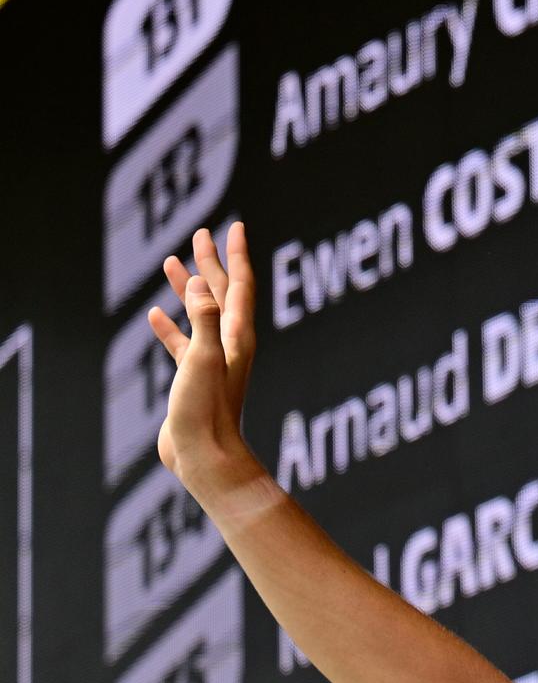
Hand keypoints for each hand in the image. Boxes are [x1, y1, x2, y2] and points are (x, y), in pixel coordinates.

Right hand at [149, 224, 264, 495]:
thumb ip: (203, 319)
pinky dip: (169, 326)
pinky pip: (181, 343)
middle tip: (200, 234)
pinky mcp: (193, 378)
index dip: (236, 253)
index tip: (233, 226)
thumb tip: (197, 283)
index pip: (239, 283)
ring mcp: (211, 360)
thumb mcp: (203, 358)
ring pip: (199, 313)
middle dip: (210, 262)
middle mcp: (229, 344)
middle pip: (221, 292)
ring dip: (186, 287)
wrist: (204, 457)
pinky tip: (154, 314)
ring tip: (170, 262)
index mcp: (237, 335)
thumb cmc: (205, 410)